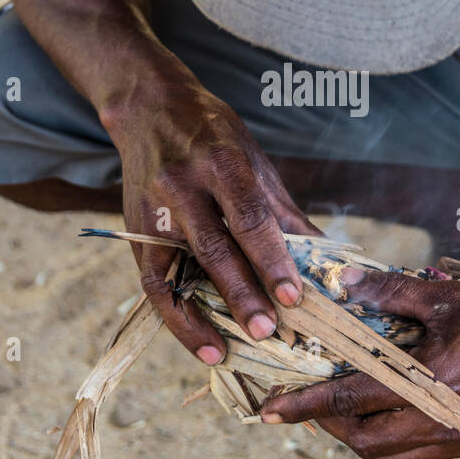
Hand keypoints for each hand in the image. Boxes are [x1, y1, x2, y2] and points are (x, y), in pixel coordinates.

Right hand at [107, 67, 320, 363]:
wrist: (148, 108)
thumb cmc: (213, 136)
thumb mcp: (255, 161)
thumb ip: (285, 212)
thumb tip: (325, 257)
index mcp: (220, 161)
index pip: (248, 217)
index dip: (271, 259)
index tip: (295, 296)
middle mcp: (182, 184)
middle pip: (213, 247)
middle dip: (242, 292)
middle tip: (269, 331)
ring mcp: (152, 209)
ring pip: (175, 270)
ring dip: (201, 315)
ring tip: (229, 350)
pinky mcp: (134, 230)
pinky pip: (153, 283)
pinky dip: (177, 318)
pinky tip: (203, 344)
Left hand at [261, 269, 459, 458]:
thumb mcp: (451, 295)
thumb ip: (392, 292)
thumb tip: (343, 282)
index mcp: (428, 385)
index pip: (348, 402)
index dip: (303, 407)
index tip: (268, 412)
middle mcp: (440, 423)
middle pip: (361, 441)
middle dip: (329, 424)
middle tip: (315, 394)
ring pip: (388, 456)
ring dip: (360, 436)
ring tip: (351, 401)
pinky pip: (418, 455)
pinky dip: (394, 440)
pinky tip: (395, 406)